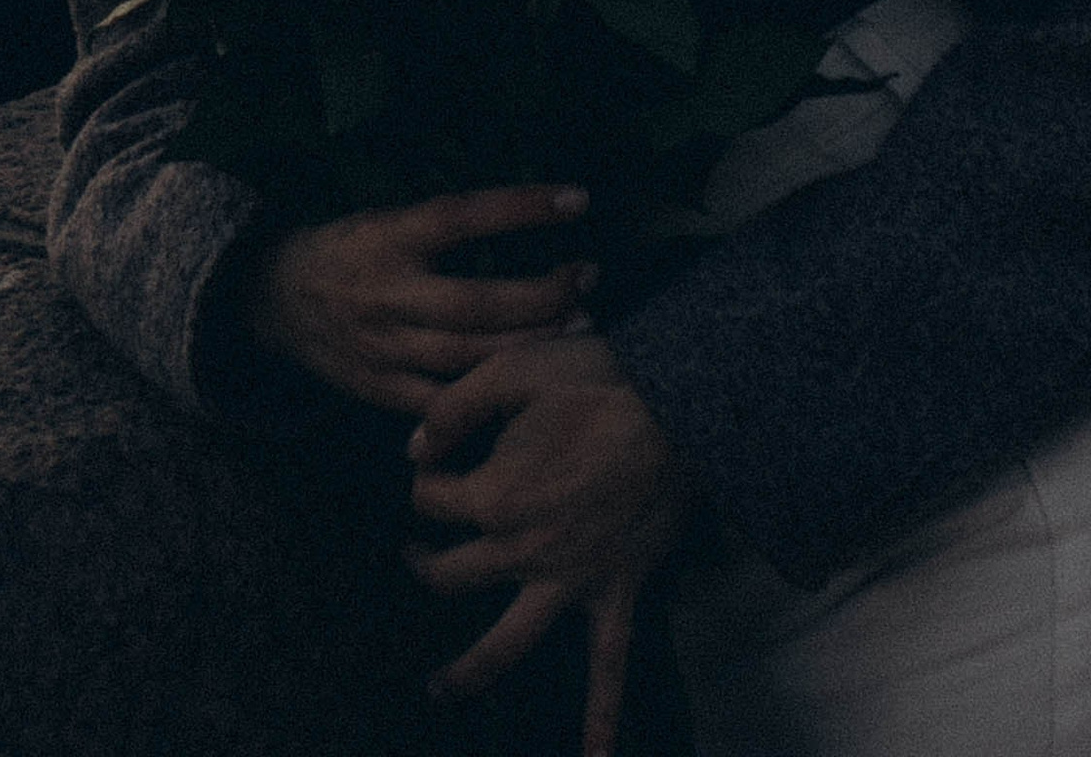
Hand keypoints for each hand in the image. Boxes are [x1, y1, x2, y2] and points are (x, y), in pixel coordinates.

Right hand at [242, 186, 597, 413]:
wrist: (274, 298)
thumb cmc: (349, 247)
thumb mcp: (386, 218)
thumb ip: (443, 225)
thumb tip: (527, 211)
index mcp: (388, 237)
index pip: (464, 216)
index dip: (522, 207)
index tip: (578, 199)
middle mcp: (386, 294)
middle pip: (475, 303)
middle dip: (540, 296)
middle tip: (589, 280)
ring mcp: (382, 349)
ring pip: (465, 357)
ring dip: (528, 348)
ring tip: (578, 331)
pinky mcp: (378, 390)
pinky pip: (440, 403)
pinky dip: (485, 397)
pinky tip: (528, 386)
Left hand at [408, 332, 691, 756]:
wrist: (678, 403)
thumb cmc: (596, 379)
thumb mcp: (513, 368)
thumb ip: (452, 408)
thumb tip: (412, 449)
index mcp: (493, 497)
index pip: (431, 501)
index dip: (424, 478)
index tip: (435, 459)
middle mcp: (522, 552)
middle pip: (449, 576)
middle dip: (424, 562)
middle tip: (415, 550)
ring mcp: (569, 582)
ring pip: (504, 644)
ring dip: (468, 673)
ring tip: (440, 689)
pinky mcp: (614, 593)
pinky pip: (609, 668)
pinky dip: (601, 720)